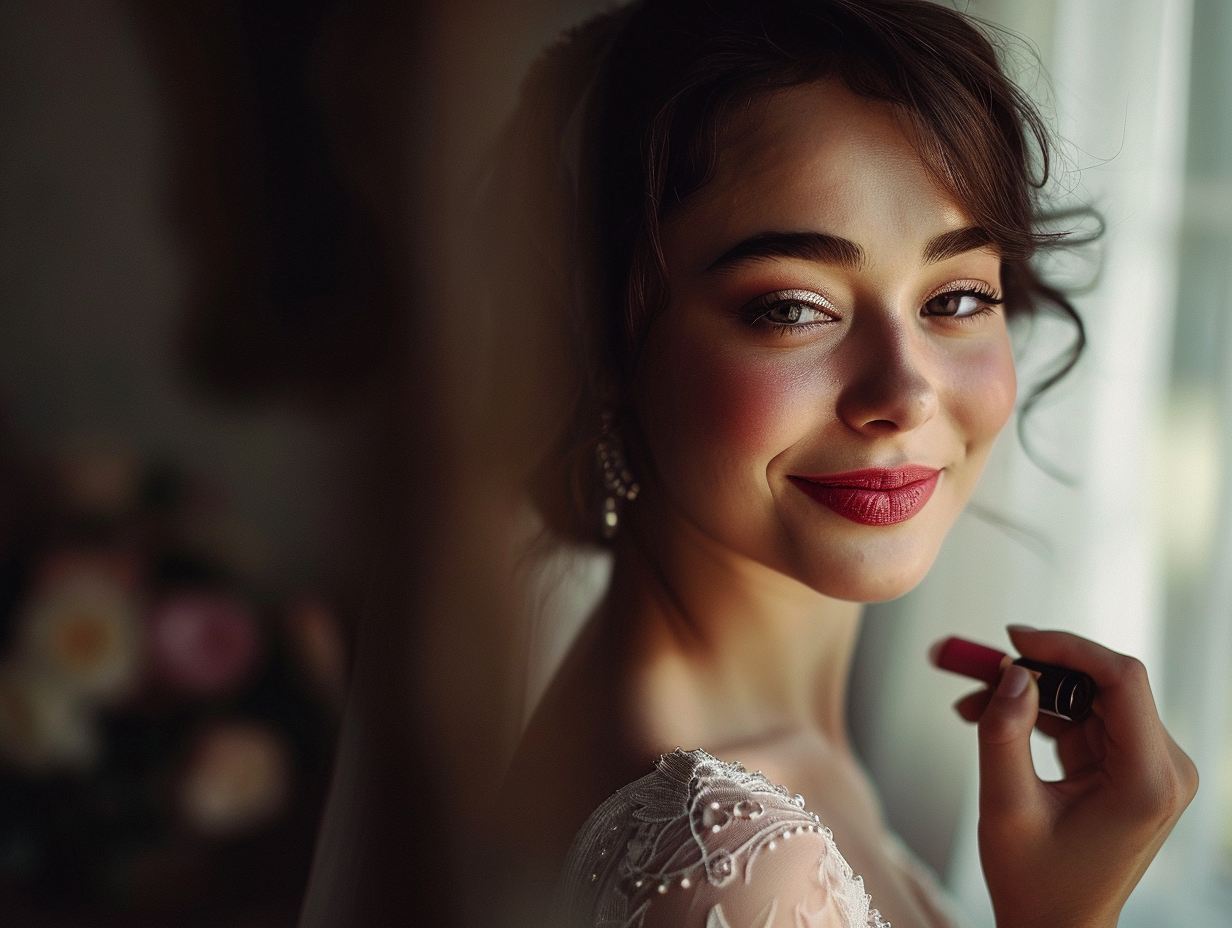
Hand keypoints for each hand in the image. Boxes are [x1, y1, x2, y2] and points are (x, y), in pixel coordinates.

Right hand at [953, 626, 1196, 927]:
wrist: (1056, 927)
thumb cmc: (1037, 883)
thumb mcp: (1007, 809)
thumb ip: (1004, 735)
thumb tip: (1012, 674)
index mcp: (1147, 781)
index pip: (1122, 680)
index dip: (1066, 647)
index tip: (1012, 638)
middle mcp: (1162, 768)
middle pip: (1101, 683)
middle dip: (1034, 670)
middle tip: (970, 668)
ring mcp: (1147, 768)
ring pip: (1085, 696)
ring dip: (1028, 693)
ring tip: (969, 703)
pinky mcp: (1127, 768)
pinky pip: (1081, 718)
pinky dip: (1036, 714)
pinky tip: (990, 719)